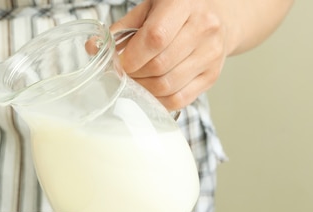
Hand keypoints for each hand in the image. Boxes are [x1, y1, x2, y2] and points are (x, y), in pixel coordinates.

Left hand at [112, 0, 229, 110]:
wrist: (219, 15)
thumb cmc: (176, 11)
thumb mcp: (148, 8)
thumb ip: (121, 29)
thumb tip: (93, 48)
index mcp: (183, 3)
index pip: (155, 38)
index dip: (131, 57)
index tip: (119, 63)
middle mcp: (203, 27)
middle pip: (159, 66)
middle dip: (135, 75)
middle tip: (125, 74)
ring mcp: (211, 54)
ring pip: (167, 86)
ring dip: (144, 89)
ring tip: (137, 80)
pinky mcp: (212, 76)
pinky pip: (180, 99)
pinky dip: (159, 100)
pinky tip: (151, 91)